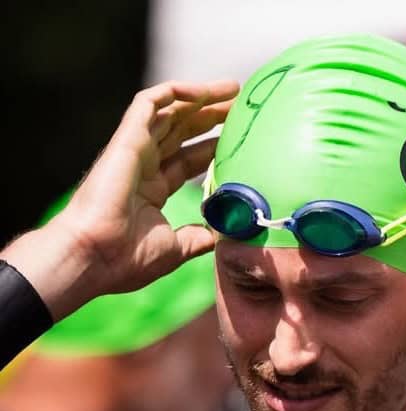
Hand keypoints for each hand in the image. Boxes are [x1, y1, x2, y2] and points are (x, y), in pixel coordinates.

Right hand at [2, 80, 237, 319]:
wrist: (95, 257)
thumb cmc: (127, 259)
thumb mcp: (175, 249)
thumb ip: (197, 238)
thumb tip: (222, 234)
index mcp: (151, 190)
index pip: (188, 160)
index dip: (213, 147)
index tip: (241, 141)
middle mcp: (142, 166)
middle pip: (182, 131)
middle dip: (212, 117)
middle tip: (243, 107)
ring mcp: (134, 150)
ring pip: (170, 111)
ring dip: (201, 98)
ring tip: (233, 89)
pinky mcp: (126, 138)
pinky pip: (150, 102)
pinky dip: (175, 91)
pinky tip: (204, 91)